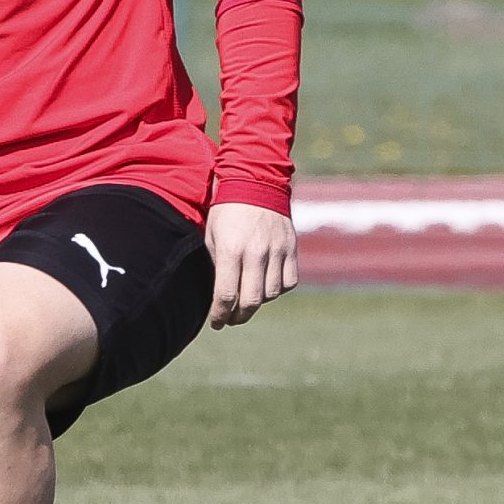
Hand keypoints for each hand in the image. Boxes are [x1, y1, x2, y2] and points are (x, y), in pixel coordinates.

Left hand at [205, 202, 298, 326]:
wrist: (255, 181)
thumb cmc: (225, 211)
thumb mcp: (211, 236)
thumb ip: (216, 267)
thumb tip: (217, 297)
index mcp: (231, 249)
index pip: (226, 295)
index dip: (220, 315)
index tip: (216, 323)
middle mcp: (256, 252)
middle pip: (251, 301)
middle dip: (238, 316)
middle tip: (230, 319)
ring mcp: (277, 250)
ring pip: (271, 294)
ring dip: (258, 303)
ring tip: (247, 300)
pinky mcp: (291, 248)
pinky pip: (289, 281)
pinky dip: (278, 289)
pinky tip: (266, 285)